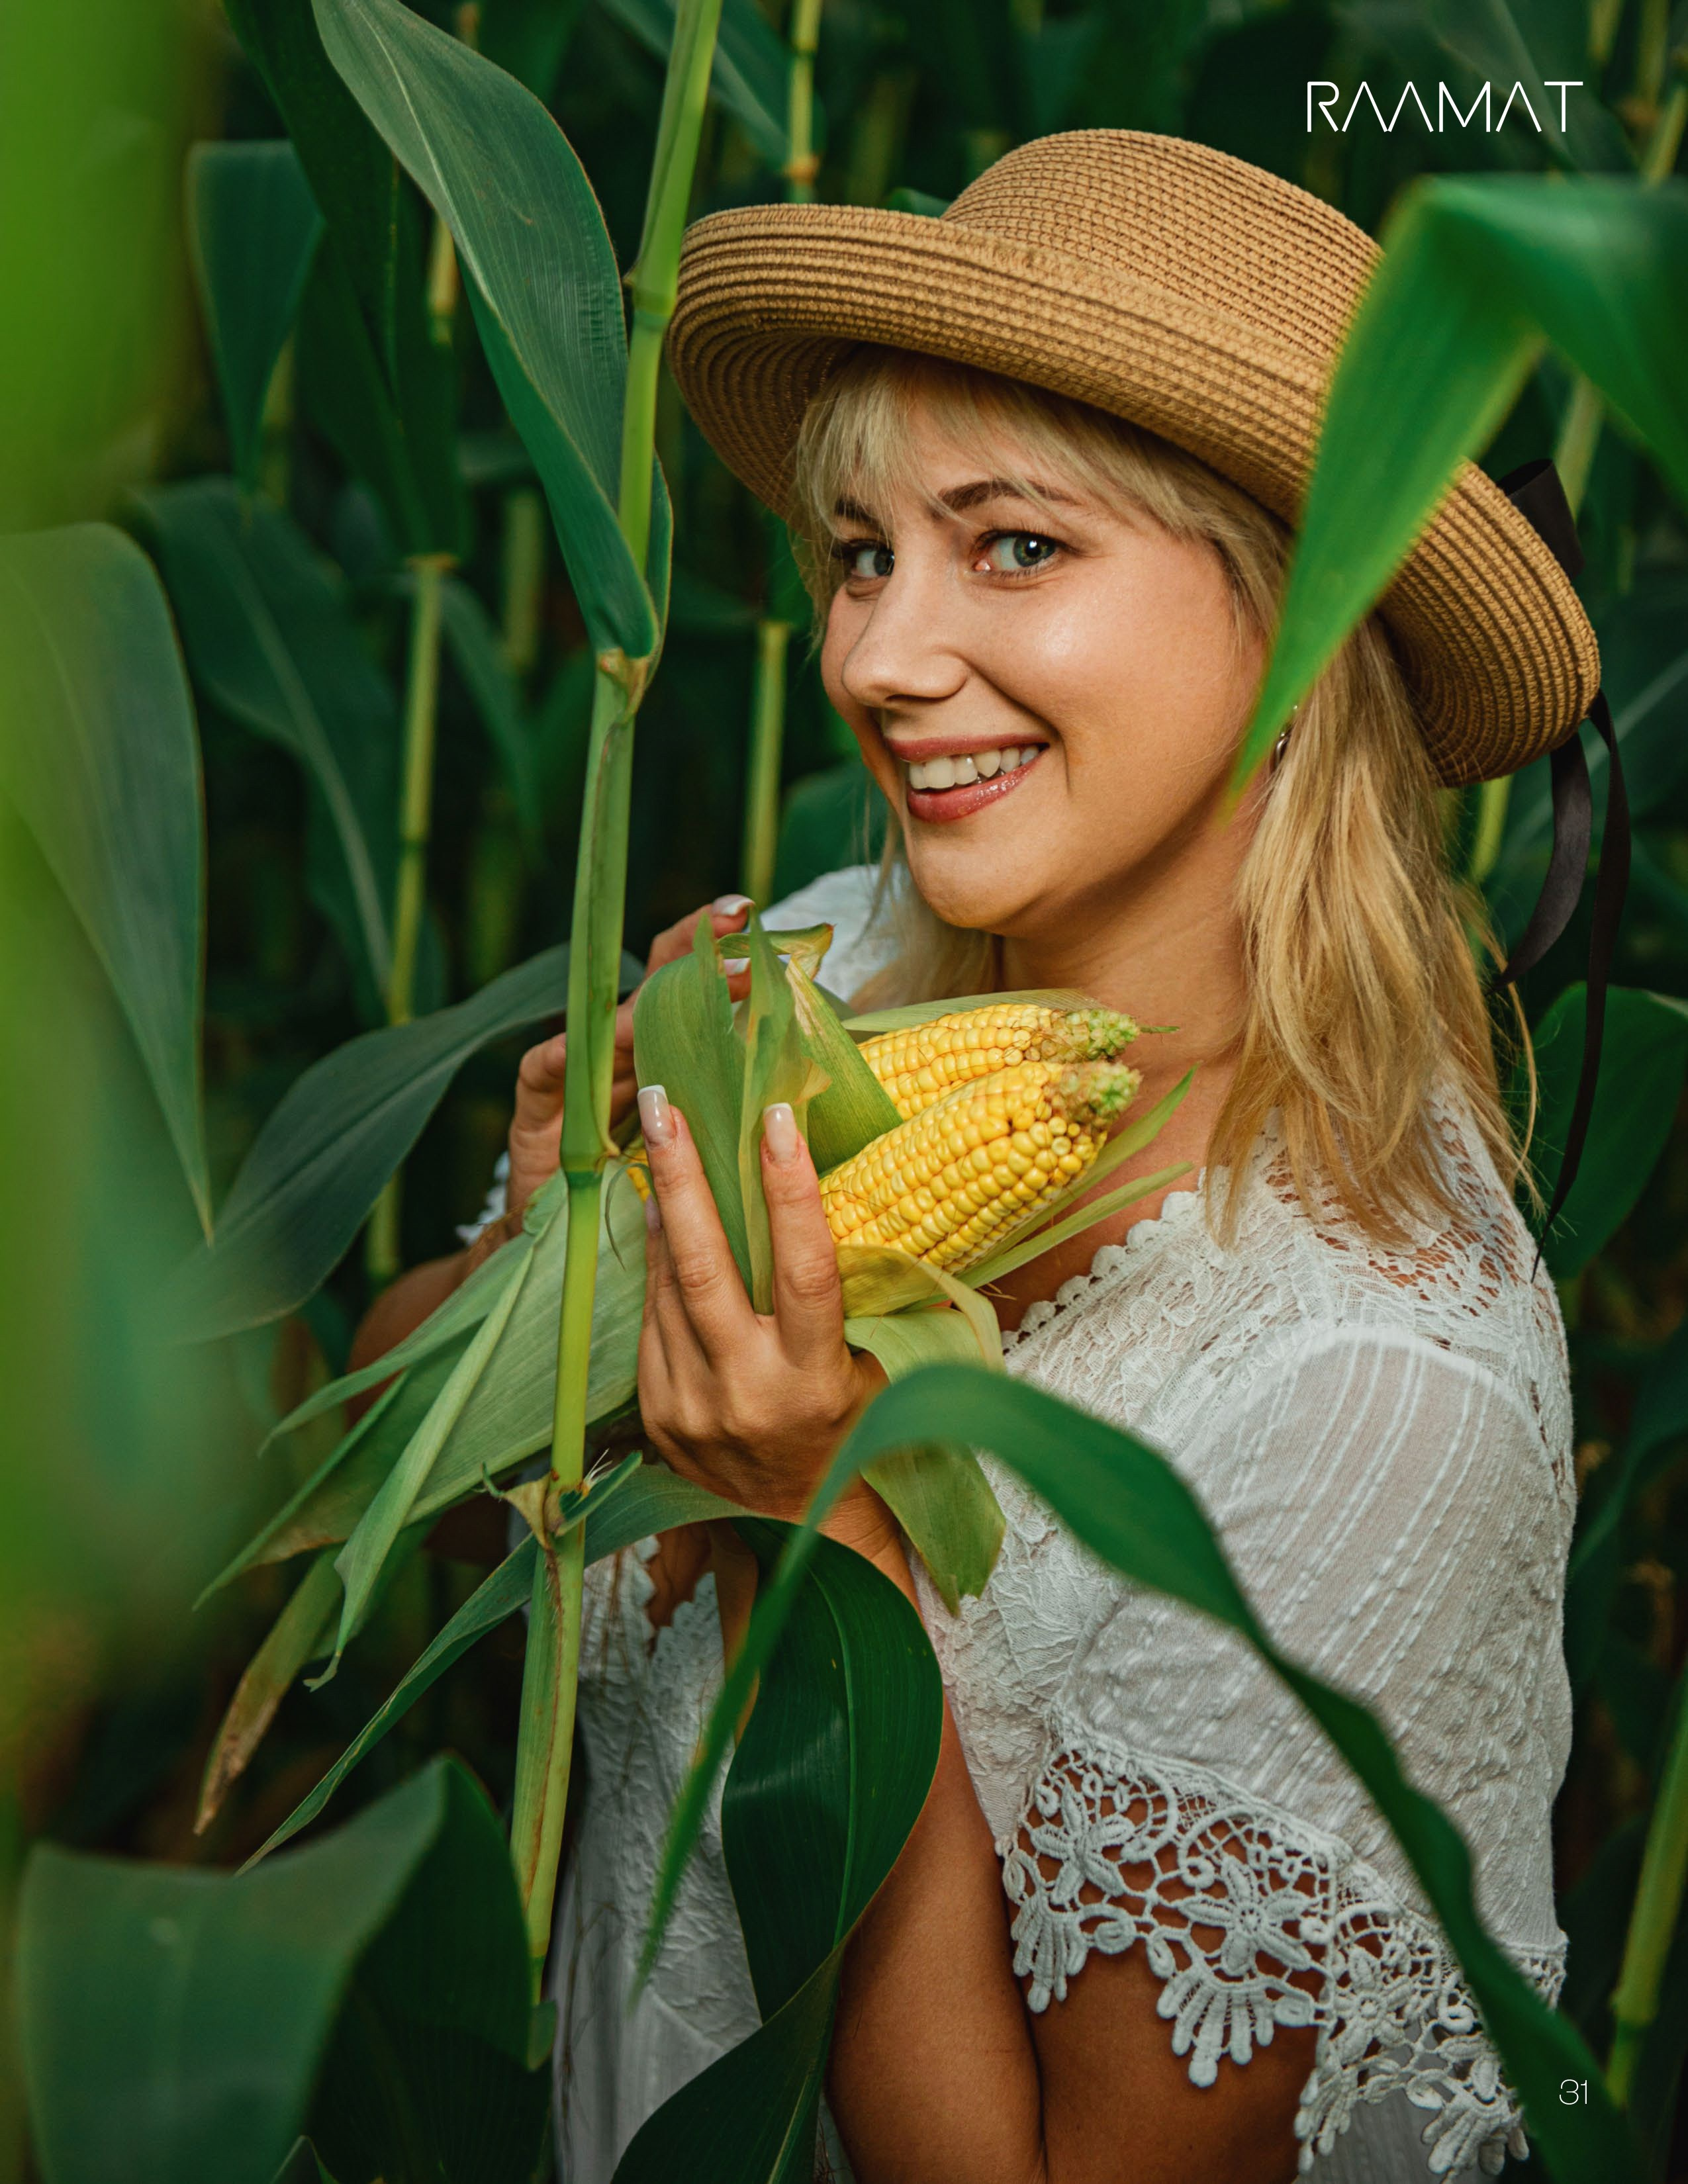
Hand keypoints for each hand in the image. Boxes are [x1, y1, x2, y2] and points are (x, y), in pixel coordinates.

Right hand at [483, 896, 754, 1253]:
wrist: (578, 1245)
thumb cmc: (653, 1195)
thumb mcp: (711, 1148)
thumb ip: (743, 1110)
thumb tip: (813, 1085)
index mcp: (674, 1057)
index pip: (701, 988)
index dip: (726, 949)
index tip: (761, 917)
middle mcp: (628, 1054)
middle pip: (658, 986)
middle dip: (695, 950)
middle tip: (736, 921)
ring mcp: (582, 1078)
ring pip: (608, 1025)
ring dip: (640, 1006)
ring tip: (672, 989)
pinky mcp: (540, 1114)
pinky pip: (545, 1075)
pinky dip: (558, 1059)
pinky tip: (573, 1050)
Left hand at [636, 1087, 892, 1552]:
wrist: (800, 1525)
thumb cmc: (854, 1423)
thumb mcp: (875, 1364)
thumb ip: (857, 1295)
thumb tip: (854, 1189)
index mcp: (813, 1381)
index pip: (803, 1268)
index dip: (790, 1190)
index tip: (777, 1116)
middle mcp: (746, 1394)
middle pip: (704, 1268)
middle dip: (682, 1176)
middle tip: (664, 1101)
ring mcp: (691, 1408)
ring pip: (667, 1288)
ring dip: (664, 1209)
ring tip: (661, 1140)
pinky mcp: (656, 1417)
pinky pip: (651, 1322)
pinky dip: (656, 1264)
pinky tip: (662, 1218)